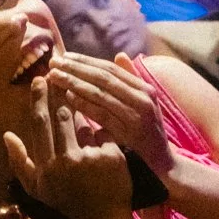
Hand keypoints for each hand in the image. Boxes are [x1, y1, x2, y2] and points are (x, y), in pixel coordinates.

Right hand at [4, 75, 133, 218]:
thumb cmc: (67, 200)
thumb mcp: (37, 188)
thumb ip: (19, 162)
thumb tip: (7, 135)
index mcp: (45, 166)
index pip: (40, 124)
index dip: (39, 99)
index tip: (40, 79)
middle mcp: (65, 161)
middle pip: (62, 116)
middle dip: (61, 93)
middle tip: (60, 73)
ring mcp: (89, 159)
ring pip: (83, 122)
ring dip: (82, 109)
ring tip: (80, 90)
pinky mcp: (111, 157)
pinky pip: (103, 132)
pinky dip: (101, 131)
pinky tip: (103, 129)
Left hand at [48, 52, 174, 175]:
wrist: (163, 163)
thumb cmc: (147, 132)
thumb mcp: (142, 104)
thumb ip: (130, 81)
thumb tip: (120, 55)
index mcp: (144, 88)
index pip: (111, 68)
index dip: (86, 60)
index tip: (64, 56)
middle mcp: (143, 98)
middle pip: (104, 78)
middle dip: (77, 68)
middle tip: (54, 63)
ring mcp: (138, 115)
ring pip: (102, 94)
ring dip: (76, 83)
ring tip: (55, 77)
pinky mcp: (131, 133)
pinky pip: (103, 115)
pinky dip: (85, 104)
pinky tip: (68, 98)